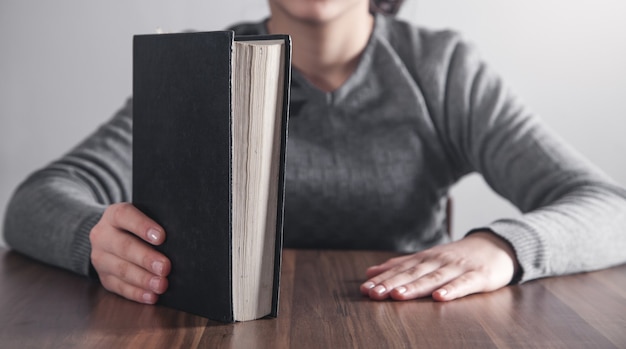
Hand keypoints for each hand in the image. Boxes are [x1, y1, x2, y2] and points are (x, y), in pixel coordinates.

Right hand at [90, 203, 170, 303]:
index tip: (161, 237)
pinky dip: (137, 293)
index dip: (142, 226)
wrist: (112, 236)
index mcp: (114, 215)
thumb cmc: (138, 225)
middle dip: (146, 258)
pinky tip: (151, 296)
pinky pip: (119, 287)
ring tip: (161, 285)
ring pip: (121, 270)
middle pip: (124, 247)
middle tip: (165, 267)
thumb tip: (180, 236)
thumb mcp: (143, 216)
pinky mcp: (104, 277)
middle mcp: (103, 236)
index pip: (125, 216)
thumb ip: (157, 222)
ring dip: (143, 279)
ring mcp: (100, 258)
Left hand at [360, 231, 518, 300]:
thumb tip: (370, 272)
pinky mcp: (478, 276)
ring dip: (415, 287)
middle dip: (392, 284)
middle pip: (412, 274)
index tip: (365, 289)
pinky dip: (452, 290)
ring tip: (398, 295)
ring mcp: (458, 268)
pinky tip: (439, 298)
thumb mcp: (428, 258)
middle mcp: (438, 261)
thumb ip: (401, 265)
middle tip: (373, 293)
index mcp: (425, 259)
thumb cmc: (458, 256)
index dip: (383, 280)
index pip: (400, 270)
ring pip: (434, 278)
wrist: (496, 246)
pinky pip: (464, 284)